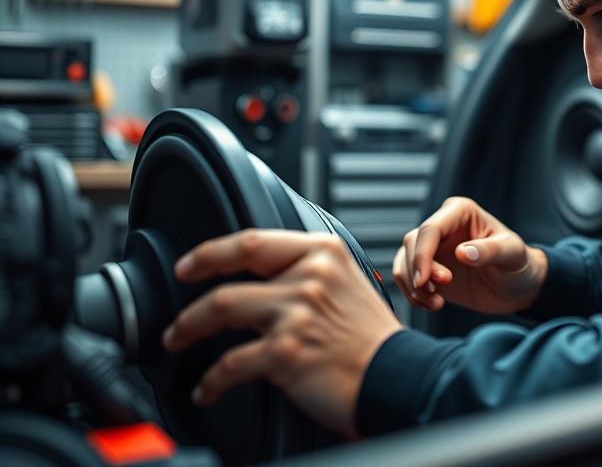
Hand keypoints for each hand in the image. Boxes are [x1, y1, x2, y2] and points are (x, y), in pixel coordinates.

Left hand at [161, 229, 401, 439]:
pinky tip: (207, 389)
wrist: (397, 376)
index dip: (213, 252)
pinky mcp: (286, 352)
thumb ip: (312, 272)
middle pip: (229, 277)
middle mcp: (309, 276)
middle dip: (191, 297)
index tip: (191, 264)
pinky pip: (230, 364)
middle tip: (176, 315)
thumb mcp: (349, 282)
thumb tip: (265, 278)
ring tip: (179, 341)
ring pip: (220, 310)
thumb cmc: (373, 339)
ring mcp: (296, 312)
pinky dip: (211, 381)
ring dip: (188, 329)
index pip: (254, 240)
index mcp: (324, 253)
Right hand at [393, 196, 546, 313]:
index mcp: (460, 212)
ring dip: (412, 286)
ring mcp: (434, 247)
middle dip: (419, 272)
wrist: (518, 287)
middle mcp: (443, 225)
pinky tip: (432, 305)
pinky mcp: (429, 268)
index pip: (430, 229)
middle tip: (437, 296)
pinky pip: (407, 277)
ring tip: (435, 304)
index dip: (422, 256)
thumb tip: (463, 253)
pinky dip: (412, 293)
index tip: (426, 282)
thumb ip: (489, 251)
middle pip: (412, 244)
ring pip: (405, 260)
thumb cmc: (519, 264)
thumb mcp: (512, 255)